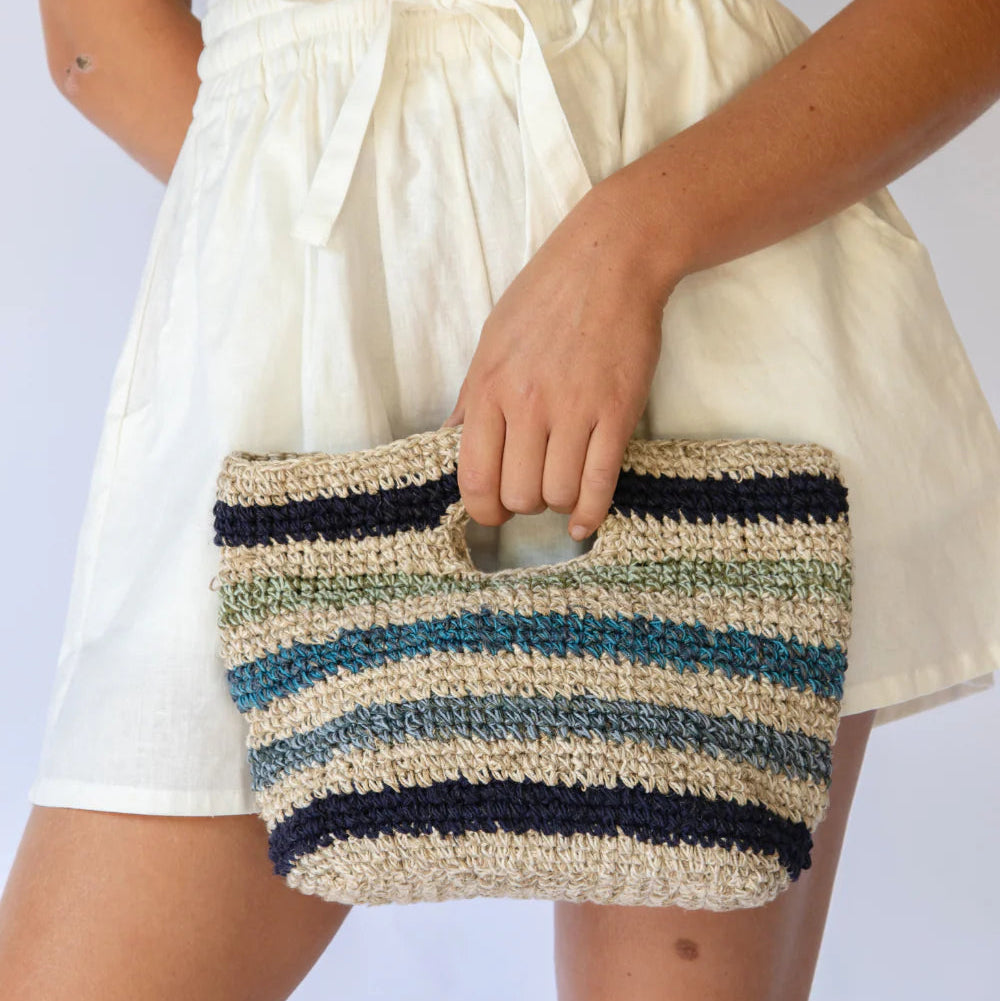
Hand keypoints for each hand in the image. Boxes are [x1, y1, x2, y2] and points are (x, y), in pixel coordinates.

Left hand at [439, 181, 683, 541]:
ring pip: (558, 493)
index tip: (492, 512)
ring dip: (557, 502)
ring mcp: (575, 410)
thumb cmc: (546, 297)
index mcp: (489, 388)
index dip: (481, 508)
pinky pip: (601, 481)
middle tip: (532, 489)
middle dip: (523, 504)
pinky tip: (584, 522)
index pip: (474, 476)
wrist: (610, 261)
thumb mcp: (492, 342)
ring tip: (560, 485)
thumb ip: (473, 398)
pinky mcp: (617, 412)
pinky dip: (591, 512)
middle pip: (518, 494)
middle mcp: (528, 404)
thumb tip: (452, 442)